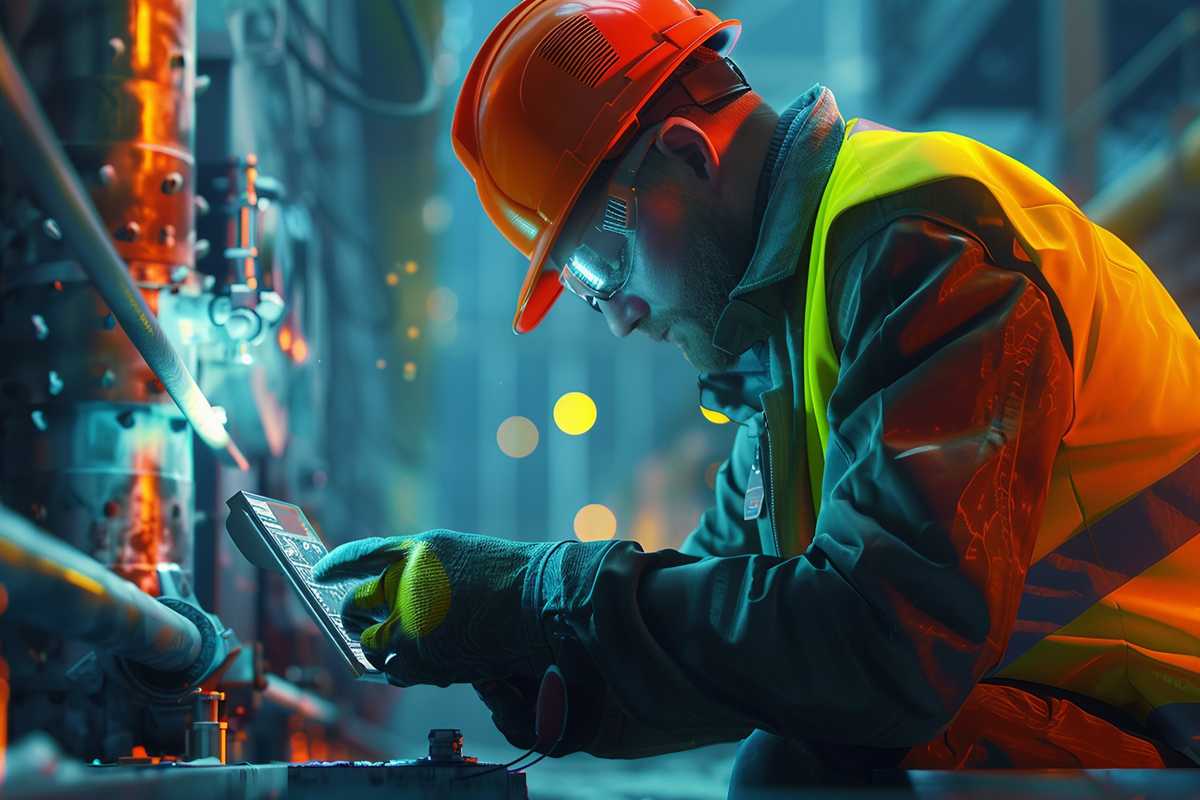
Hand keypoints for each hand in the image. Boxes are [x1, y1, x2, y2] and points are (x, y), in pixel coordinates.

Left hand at [312, 530, 614, 686]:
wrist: (541, 603)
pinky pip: (394, 668)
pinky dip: (402, 668)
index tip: (319, 574)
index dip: (338, 566)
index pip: (361, 557)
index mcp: (418, 551)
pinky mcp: (421, 654)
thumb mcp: (459, 557)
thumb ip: (419, 571)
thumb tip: (384, 601)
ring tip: (400, 644)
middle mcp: (406, 582)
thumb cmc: (509, 580)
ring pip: (372, 643)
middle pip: (355, 605)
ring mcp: (411, 619)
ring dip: (380, 647)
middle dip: (354, 616)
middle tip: (361, 620)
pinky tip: (419, 659)